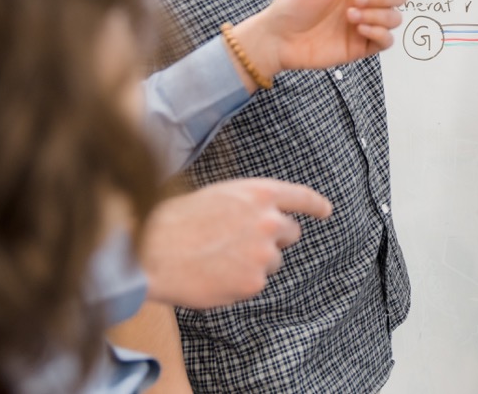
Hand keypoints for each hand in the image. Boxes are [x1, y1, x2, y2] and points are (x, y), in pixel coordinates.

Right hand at [140, 178, 333, 307]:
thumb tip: (266, 218)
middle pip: (291, 233)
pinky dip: (239, 282)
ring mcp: (263, 253)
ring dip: (255, 262)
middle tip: (245, 244)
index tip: (326, 210)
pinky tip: (214, 275)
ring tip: (219, 259)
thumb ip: (249, 206)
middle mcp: (269, 221)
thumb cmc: (176, 221)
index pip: (301, 197)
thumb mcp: (219, 197)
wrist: (152, 251)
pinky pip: (256, 283)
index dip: (316, 205)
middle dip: (275, 239)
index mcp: (259, 193)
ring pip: (273, 261)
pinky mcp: (254, 281)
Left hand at [230, 0, 445, 84]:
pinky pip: (387, 40)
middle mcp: (366, 3)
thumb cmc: (292, 5)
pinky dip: (379, 32)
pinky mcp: (362, 47)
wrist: (278, 37)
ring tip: (351, 16)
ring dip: (378, 14)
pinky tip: (360, 29)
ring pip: (396, 18)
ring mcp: (366, 26)